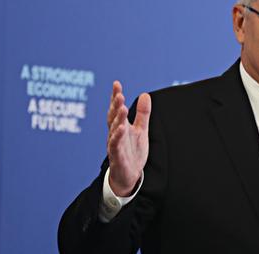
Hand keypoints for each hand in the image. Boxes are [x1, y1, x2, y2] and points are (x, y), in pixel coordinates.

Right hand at [106, 81, 150, 196]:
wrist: (129, 176)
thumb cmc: (132, 151)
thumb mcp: (141, 130)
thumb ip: (143, 114)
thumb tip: (145, 94)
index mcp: (120, 126)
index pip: (117, 109)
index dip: (116, 96)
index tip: (116, 83)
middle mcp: (115, 133)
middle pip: (114, 117)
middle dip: (116, 105)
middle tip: (119, 94)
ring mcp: (114, 145)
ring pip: (114, 130)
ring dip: (117, 118)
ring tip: (122, 107)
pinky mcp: (117, 156)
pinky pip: (115, 145)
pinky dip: (117, 137)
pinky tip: (121, 128)